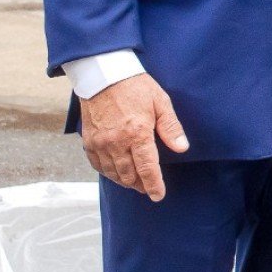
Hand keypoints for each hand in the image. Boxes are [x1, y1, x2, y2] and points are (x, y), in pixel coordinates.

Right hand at [78, 74, 188, 200]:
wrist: (104, 76)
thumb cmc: (135, 86)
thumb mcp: (161, 102)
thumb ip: (170, 128)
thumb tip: (182, 148)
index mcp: (137, 133)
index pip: (147, 168)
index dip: (153, 184)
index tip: (158, 195)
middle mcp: (116, 142)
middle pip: (129, 175)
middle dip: (140, 185)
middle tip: (148, 188)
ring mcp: (100, 143)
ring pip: (113, 173)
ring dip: (125, 181)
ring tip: (135, 183)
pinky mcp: (89, 141)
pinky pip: (98, 165)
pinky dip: (108, 173)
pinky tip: (116, 173)